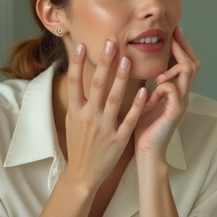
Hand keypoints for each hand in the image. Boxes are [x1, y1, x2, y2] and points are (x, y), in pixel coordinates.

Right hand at [62, 40, 146, 190]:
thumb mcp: (72, 120)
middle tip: (111, 43)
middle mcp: (89, 117)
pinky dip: (137, 105)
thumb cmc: (79, 144)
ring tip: (127, 60)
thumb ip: (78, 99)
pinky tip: (145, 91)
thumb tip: (77, 76)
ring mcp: (104, 128)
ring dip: (121, 79)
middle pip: (97, 85)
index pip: (75, 82)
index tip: (82, 45)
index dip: (77, 63)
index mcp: (76, 111)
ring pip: (114, 99)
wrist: (82, 173)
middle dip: (104, 63)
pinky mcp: (118, 139)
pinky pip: (130, 119)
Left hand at [135, 26, 199, 160]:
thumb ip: (149, 85)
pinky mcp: (174, 113)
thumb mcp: (145, 100)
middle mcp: (182, 94)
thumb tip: (141, 66)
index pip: (186, 62)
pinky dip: (164, 85)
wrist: (147, 151)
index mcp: (176, 91)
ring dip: (173, 65)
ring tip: (160, 70)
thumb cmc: (143, 127)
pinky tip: (153, 89)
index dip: (182, 46)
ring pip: (187, 72)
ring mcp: (181, 103)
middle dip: (182, 46)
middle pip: (193, 63)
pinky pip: (174, 91)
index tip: (174, 31)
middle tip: (173, 34)